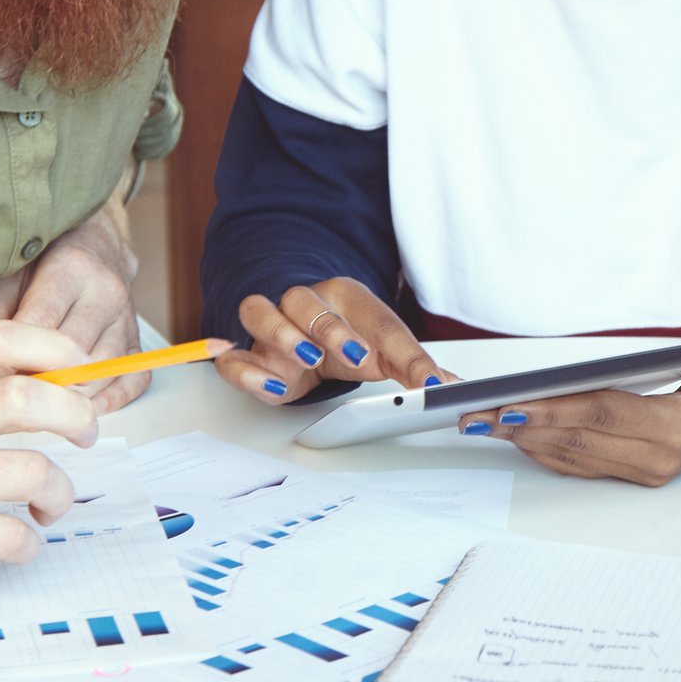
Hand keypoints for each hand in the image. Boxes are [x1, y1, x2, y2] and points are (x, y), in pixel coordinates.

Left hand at [0, 200, 145, 412]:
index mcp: (72, 268)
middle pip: (73, 352)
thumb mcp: (12, 271)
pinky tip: (83, 406)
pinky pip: (135, 378)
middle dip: (41, 379)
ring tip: (40, 403)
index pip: (42, 323)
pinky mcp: (138, 339)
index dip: (15, 354)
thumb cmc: (50, 259)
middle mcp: (106, 292)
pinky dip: (112, 399)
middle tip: (12, 395)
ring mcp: (126, 318)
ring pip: (102, 370)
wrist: (98, 243)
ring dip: (72, 393)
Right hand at [0, 319, 100, 600]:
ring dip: (60, 494)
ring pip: (31, 471)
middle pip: (25, 398)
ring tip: (49, 506)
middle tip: (87, 435)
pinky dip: (27, 544)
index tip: (83, 370)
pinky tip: (17, 542)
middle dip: (76, 415)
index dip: (55, 348)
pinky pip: (7, 535)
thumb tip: (60, 382)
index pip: (0, 340)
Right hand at [219, 276, 455, 401]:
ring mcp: (270, 326)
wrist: (308, 336)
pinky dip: (245, 370)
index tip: (411, 372)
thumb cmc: (348, 336)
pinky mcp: (248, 356)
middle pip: (303, 301)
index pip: (372, 316)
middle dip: (329, 328)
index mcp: (344, 296)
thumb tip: (448, 383)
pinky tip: (270, 385)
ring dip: (282, 334)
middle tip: (357, 356)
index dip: (390, 343)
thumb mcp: (385, 350)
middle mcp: (302, 304)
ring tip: (309, 360)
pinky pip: (232, 357)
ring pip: (259, 311)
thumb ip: (414, 366)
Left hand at [455, 304, 680, 485]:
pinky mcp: (632, 471)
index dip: (555, 407)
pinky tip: (509, 429)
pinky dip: (540, 445)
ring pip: (570, 455)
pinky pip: (577, 461)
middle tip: (474, 410)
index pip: (605, 414)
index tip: (512, 400)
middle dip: (520, 424)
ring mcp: (645, 470)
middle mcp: (659, 459)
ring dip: (521, 438)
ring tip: (478, 418)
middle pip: (576, 440)